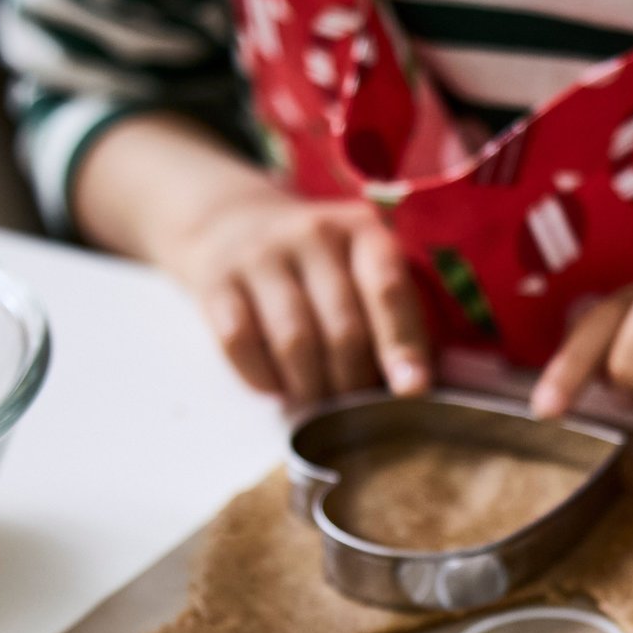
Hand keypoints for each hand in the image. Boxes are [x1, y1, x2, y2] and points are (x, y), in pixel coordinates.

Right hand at [165, 183, 430, 404]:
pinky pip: (241, 344)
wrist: (232, 224)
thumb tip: (417, 389)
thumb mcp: (364, 272)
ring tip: (316, 404)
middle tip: (353, 408)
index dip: (401, 344)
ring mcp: (260, 254)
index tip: (411, 390)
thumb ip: (398, 321)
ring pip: (294, 342)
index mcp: (363, 231)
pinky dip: (263, 379)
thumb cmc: (320, 271)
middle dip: (352, 383)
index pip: (388, 290)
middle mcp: (312, 233)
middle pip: (342, 329)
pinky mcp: (216, 281)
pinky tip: (276, 386)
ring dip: (310, 389)